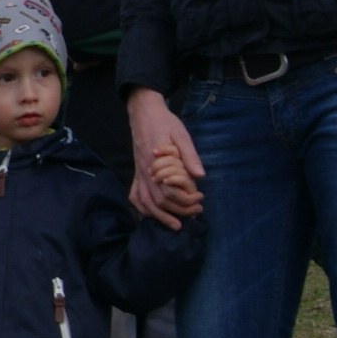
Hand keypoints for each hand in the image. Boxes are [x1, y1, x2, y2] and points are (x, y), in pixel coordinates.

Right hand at [126, 91, 202, 230]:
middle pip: (158, 201)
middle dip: (178, 211)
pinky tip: (154, 215)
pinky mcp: (136, 173)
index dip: (185, 199)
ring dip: (161, 216)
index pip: (169, 191)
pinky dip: (143, 209)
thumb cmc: (164, 122)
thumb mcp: (181, 135)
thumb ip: (189, 155)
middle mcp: (145, 172)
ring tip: (177, 224)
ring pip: (146, 203)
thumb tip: (200, 176)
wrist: (144, 112)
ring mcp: (138, 174)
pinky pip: (135, 196)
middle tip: (196, 212)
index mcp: (157, 164)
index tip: (200, 198)